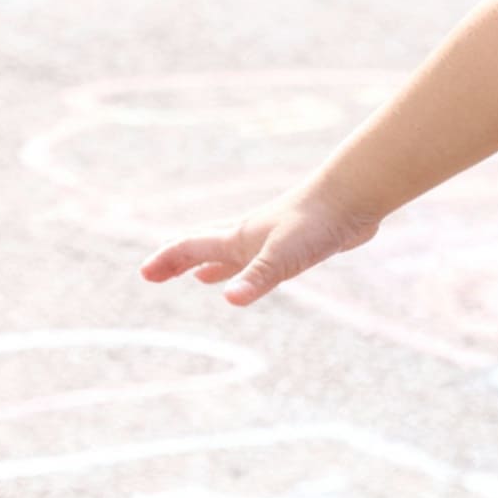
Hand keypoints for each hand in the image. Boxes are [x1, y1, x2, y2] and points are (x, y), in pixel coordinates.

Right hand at [140, 189, 379, 308]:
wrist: (352, 196)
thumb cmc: (316, 223)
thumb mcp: (283, 257)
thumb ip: (256, 279)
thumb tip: (230, 300)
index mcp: (238, 238)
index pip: (190, 248)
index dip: (166, 261)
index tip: (144, 274)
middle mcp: (249, 235)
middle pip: (204, 247)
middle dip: (179, 262)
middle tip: (159, 274)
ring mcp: (272, 236)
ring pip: (231, 251)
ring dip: (212, 264)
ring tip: (201, 277)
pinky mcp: (296, 241)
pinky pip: (259, 254)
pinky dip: (246, 264)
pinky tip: (258, 266)